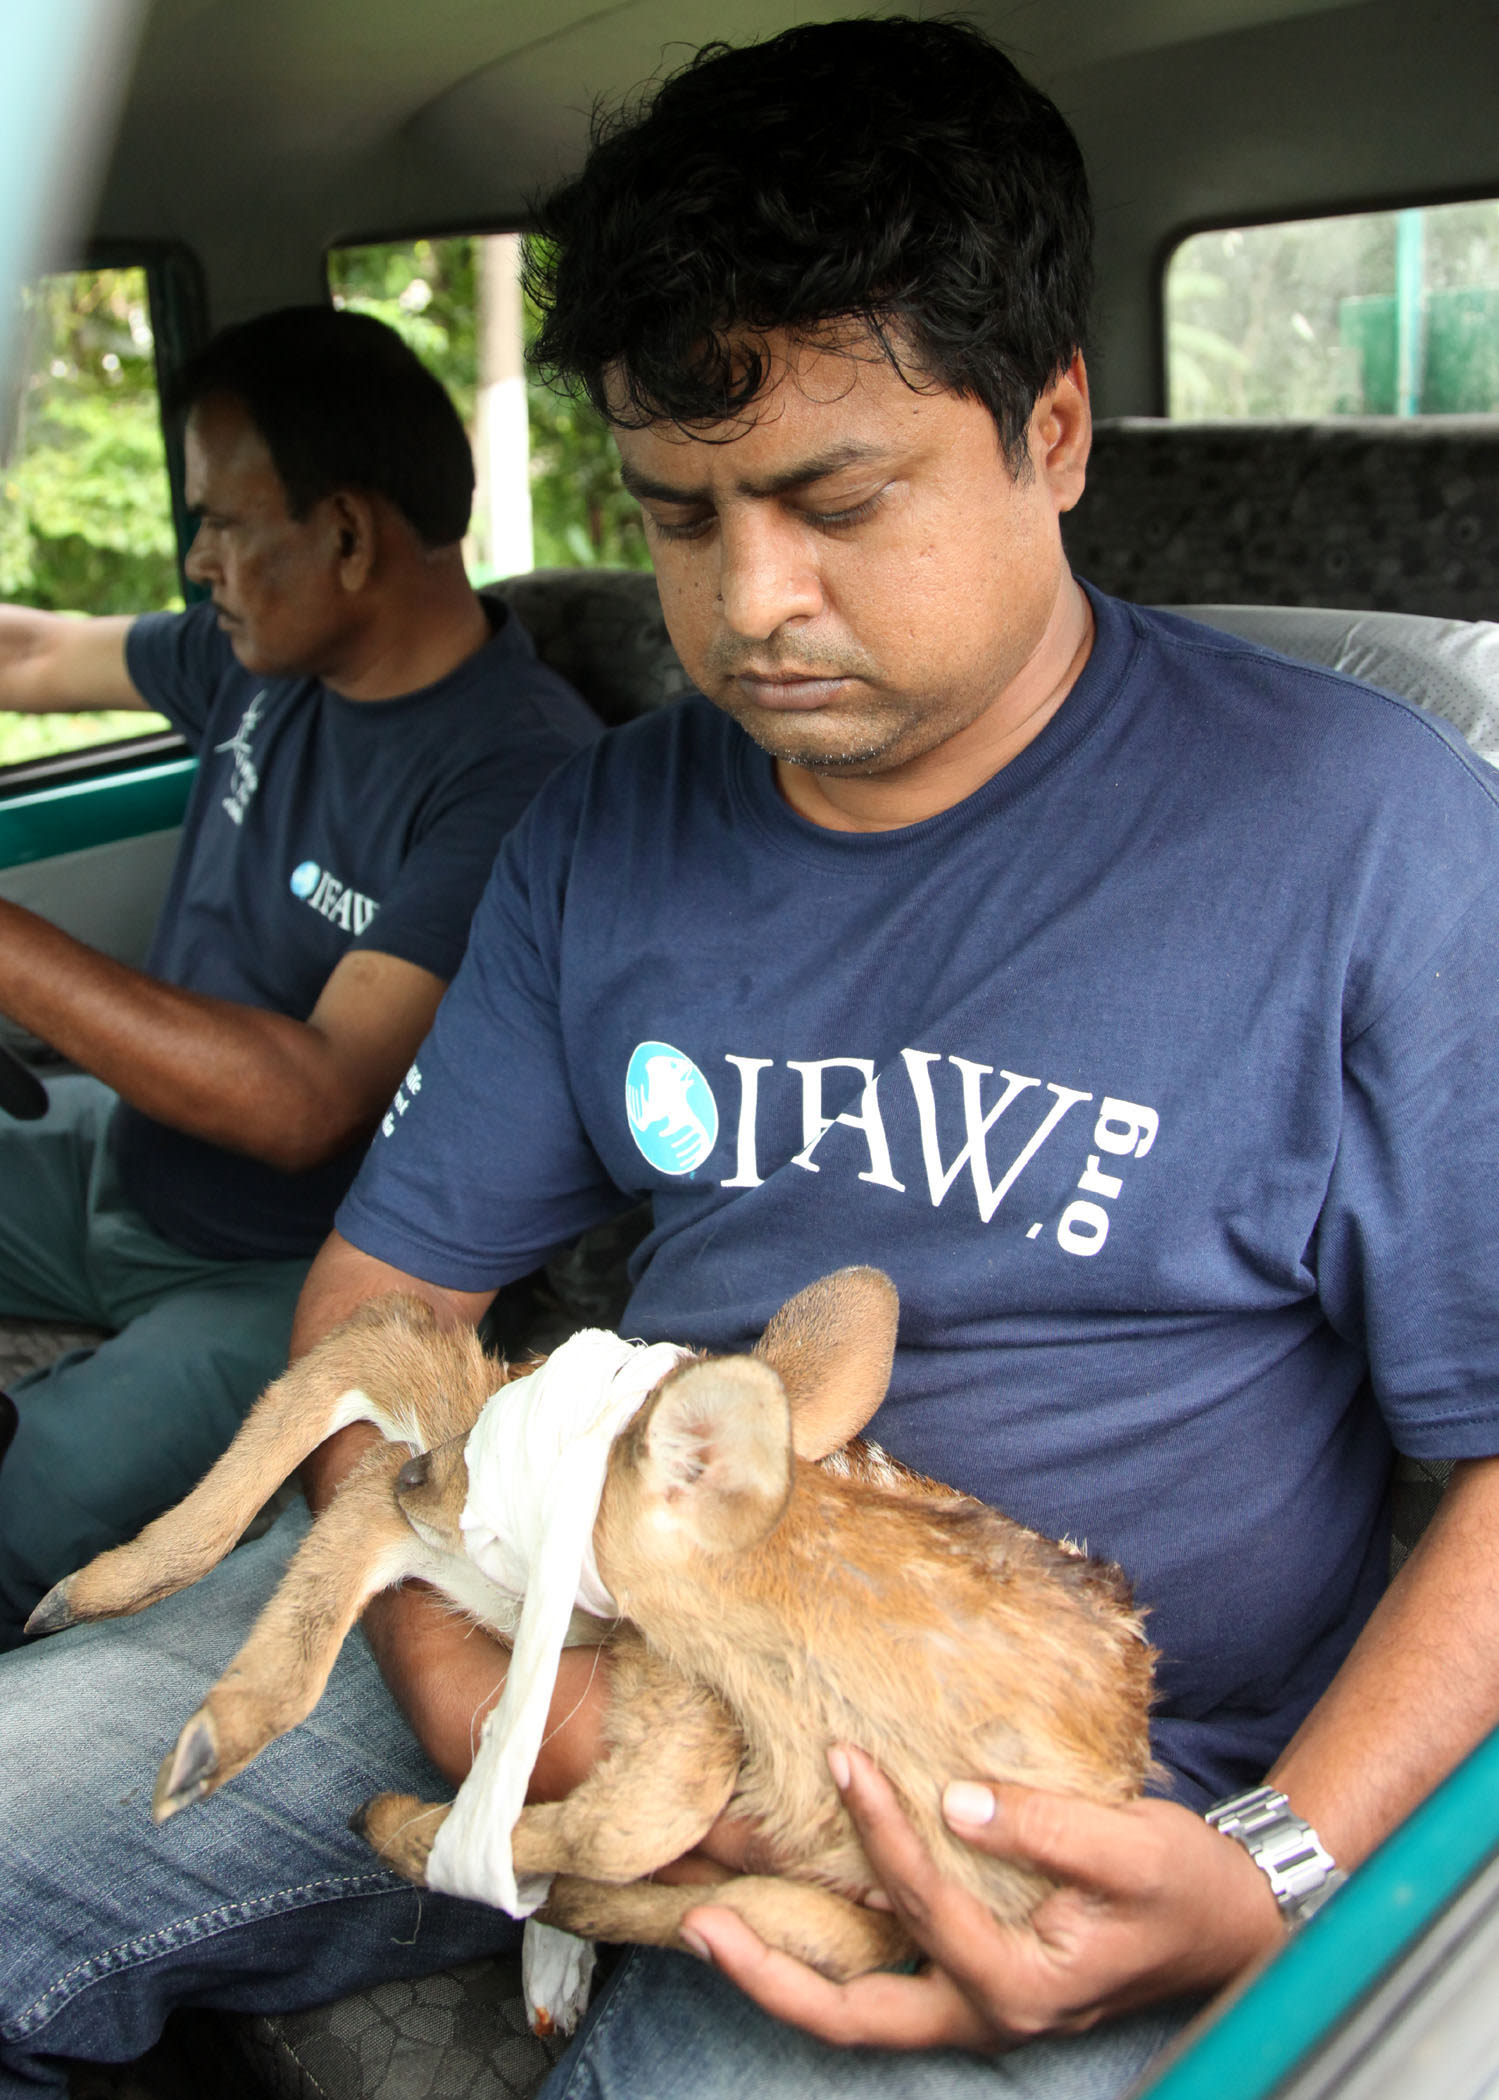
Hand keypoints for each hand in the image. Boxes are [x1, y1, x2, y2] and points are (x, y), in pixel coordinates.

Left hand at [681, 1745, 1283, 2051]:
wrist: (1230, 1926)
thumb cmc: (1185, 1888)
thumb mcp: (1132, 1848)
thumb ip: (1045, 1827)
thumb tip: (955, 1800)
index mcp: (1023, 1988)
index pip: (925, 1903)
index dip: (880, 1830)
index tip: (846, 1758)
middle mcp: (987, 2015)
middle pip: (854, 2017)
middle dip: (771, 1975)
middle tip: (699, 1925)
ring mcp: (977, 2008)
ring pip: (859, 2013)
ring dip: (785, 1975)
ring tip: (712, 1927)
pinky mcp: (975, 1982)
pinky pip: (886, 1982)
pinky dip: (832, 1956)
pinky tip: (793, 1909)